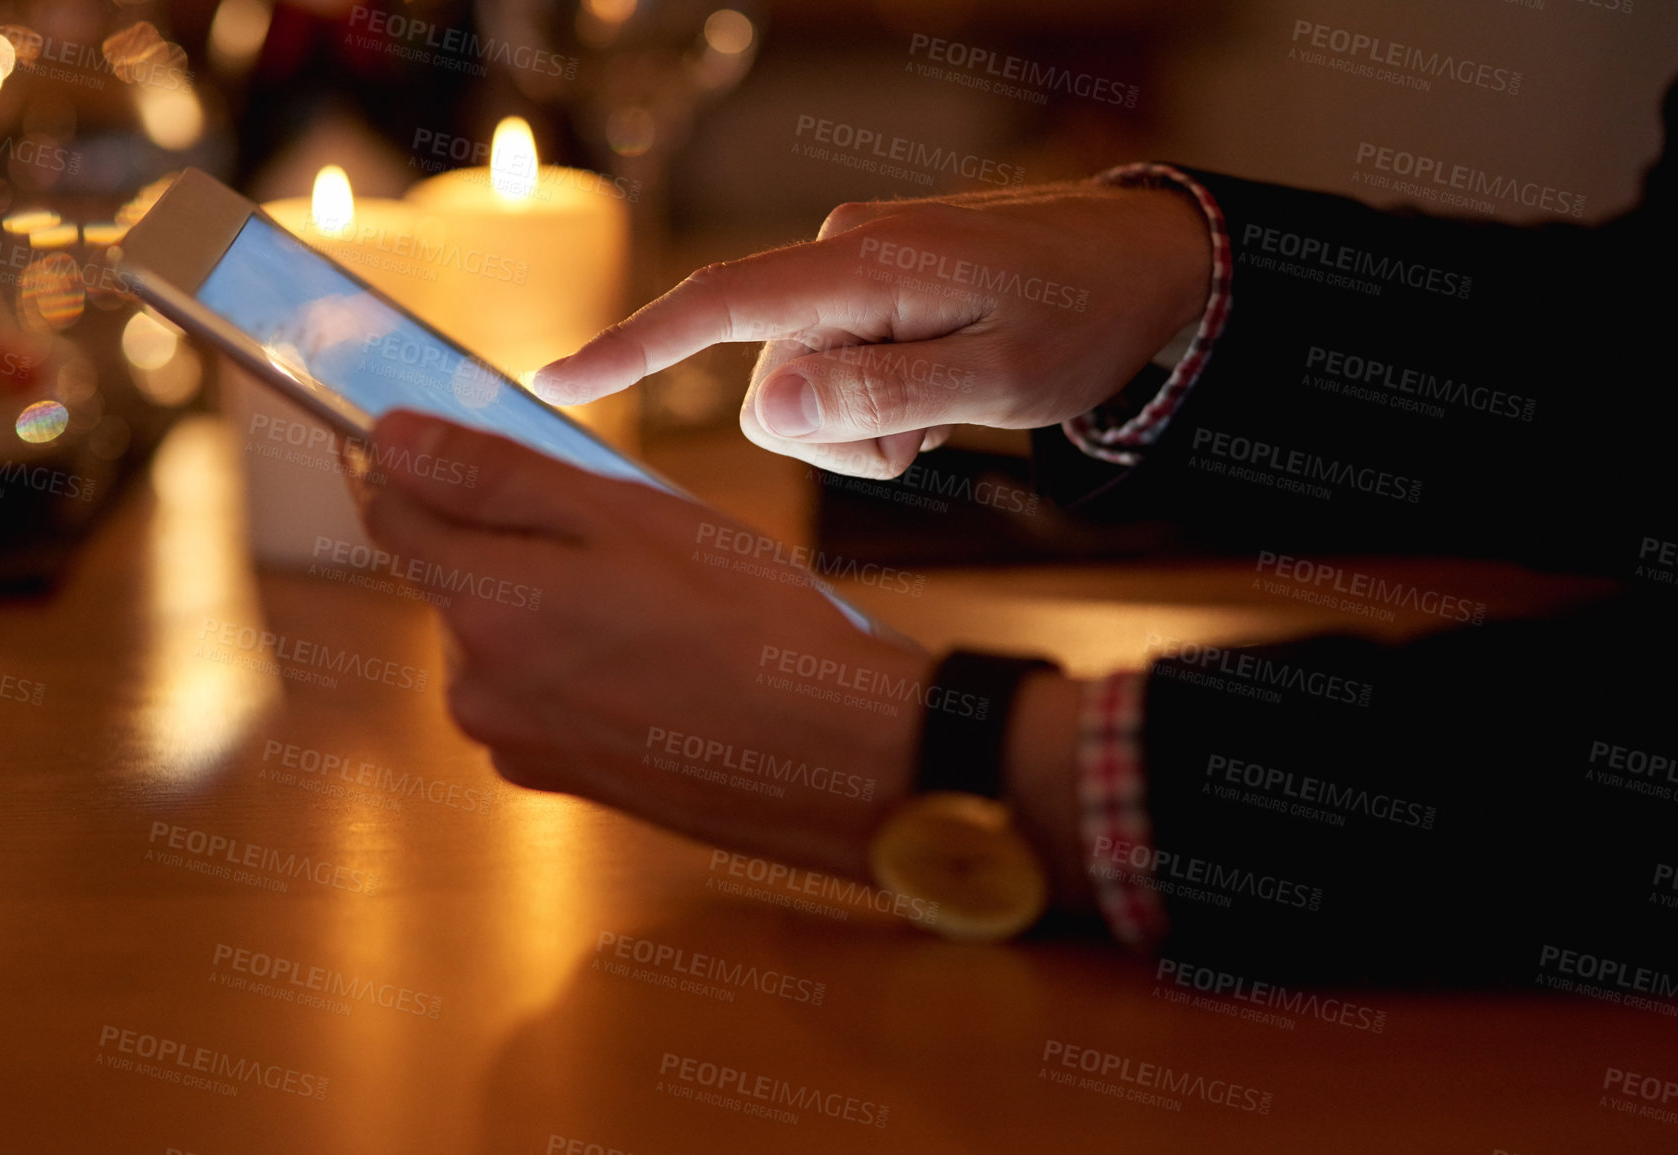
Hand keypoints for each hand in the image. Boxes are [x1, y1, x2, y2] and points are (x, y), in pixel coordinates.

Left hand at [356, 410, 933, 878]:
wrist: (828, 757)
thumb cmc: (743, 622)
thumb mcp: (622, 513)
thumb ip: (492, 474)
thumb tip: (387, 438)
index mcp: (482, 608)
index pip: (391, 512)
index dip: (419, 463)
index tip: (466, 442)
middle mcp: (474, 688)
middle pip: (452, 576)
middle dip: (514, 540)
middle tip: (619, 530)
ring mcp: (513, 741)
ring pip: (500, 634)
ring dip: (550, 603)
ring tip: (654, 603)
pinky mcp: (556, 776)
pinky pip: (539, 690)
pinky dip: (579, 662)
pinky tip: (657, 658)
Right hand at [535, 181, 1210, 477]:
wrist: (1143, 265)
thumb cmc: (1083, 319)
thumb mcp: (1001, 379)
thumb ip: (883, 394)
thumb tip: (772, 408)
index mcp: (862, 264)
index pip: (718, 303)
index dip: (630, 346)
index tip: (554, 378)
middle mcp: (837, 254)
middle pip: (771, 386)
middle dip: (839, 434)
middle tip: (930, 429)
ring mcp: (850, 270)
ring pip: (801, 390)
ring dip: (865, 422)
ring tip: (945, 403)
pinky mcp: (866, 288)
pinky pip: (832, 370)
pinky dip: (877, 401)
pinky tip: (939, 388)